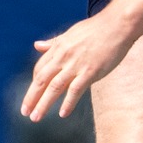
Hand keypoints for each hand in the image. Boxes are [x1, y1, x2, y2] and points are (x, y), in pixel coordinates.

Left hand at [21, 9, 139, 120]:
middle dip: (31, 98)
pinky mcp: (90, 71)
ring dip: (43, 104)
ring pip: (54, 88)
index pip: (39, 69)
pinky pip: (75, 90)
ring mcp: (76, 65)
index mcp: (58, 47)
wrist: (118, 24)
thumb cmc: (96, 28)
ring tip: (36, 117)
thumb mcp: (70, 33)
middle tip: (25, 112)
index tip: (33, 95)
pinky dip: (68, 103)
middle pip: (41, 80)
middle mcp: (63, 57)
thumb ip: (53, 42)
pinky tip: (62, 114)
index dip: (34, 84)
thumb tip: (37, 45)